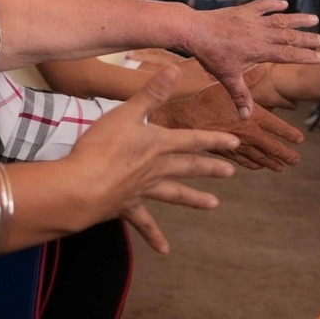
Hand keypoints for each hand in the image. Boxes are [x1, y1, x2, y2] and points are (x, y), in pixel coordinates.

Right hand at [67, 67, 238, 253]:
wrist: (83, 186)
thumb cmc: (101, 147)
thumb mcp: (125, 113)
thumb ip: (150, 94)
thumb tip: (172, 69)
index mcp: (158, 144)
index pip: (192, 139)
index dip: (214, 139)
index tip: (236, 142)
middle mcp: (156, 168)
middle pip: (189, 167)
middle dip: (210, 168)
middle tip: (231, 172)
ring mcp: (143, 190)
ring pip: (174, 194)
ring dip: (194, 198)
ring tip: (213, 205)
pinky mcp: (127, 207)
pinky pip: (144, 224)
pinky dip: (154, 236)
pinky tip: (165, 249)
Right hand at [150, 80, 303, 171]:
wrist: (184, 122)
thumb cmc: (205, 102)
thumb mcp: (228, 86)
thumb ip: (249, 78)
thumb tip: (264, 65)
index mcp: (253, 118)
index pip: (278, 128)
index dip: (291, 134)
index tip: (300, 140)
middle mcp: (249, 135)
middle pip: (273, 148)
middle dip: (286, 155)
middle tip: (296, 160)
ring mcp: (238, 147)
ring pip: (260, 158)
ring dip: (272, 163)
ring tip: (282, 167)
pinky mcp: (226, 154)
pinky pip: (244, 162)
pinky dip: (254, 165)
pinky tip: (258, 166)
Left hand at [183, 0, 319, 117]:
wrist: (195, 31)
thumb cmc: (211, 55)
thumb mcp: (227, 78)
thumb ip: (241, 97)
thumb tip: (247, 118)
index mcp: (260, 50)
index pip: (288, 54)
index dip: (306, 56)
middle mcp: (261, 33)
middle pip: (290, 36)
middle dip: (309, 38)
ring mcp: (253, 20)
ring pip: (281, 19)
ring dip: (298, 19)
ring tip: (314, 18)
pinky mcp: (243, 11)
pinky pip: (262, 6)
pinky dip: (273, 4)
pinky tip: (284, 3)